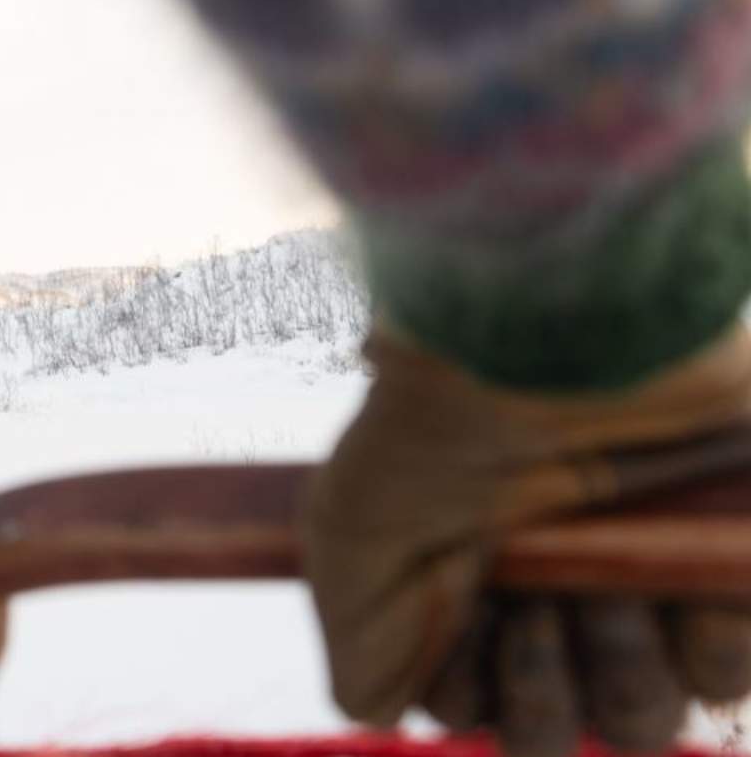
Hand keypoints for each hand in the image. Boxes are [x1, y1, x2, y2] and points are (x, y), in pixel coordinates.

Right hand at [304, 327, 750, 756]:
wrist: (550, 342)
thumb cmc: (437, 432)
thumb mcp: (348, 541)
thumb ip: (361, 657)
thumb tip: (394, 711)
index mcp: (466, 584)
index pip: (476, 706)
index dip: (470, 690)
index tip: (467, 611)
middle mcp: (555, 587)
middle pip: (564, 730)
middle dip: (546, 694)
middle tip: (539, 611)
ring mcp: (644, 576)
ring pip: (647, 717)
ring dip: (621, 674)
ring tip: (606, 590)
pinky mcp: (721, 561)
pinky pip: (733, 670)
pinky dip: (708, 647)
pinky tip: (674, 592)